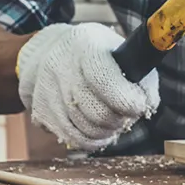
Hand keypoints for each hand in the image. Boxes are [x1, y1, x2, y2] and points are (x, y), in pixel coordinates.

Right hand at [16, 23, 159, 152]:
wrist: (52, 52)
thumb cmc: (98, 55)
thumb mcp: (120, 52)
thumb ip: (140, 78)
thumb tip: (144, 107)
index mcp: (85, 45)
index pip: (104, 80)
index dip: (126, 101)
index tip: (138, 107)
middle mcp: (61, 65)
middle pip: (98, 113)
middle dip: (119, 120)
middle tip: (124, 115)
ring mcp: (47, 89)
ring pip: (87, 130)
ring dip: (107, 131)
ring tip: (112, 121)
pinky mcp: (40, 110)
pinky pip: (73, 138)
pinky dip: (92, 140)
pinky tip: (98, 130)